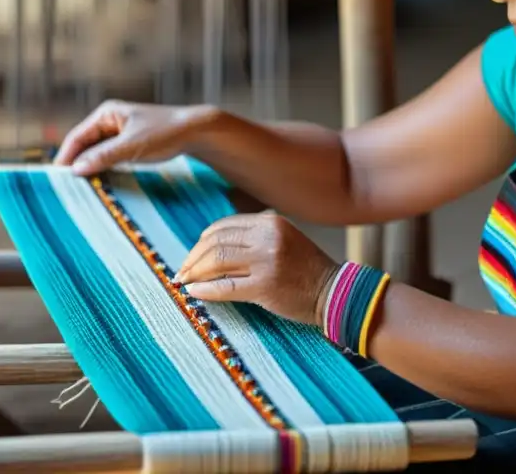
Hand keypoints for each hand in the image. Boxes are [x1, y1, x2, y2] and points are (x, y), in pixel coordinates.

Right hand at [53, 100, 218, 175]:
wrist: (197, 131)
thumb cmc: (165, 133)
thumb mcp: (131, 147)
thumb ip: (103, 157)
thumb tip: (76, 169)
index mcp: (107, 114)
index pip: (77, 137)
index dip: (66, 157)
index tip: (56, 178)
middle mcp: (111, 120)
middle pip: (85, 145)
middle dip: (77, 163)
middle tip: (67, 187)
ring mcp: (121, 131)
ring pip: (98, 152)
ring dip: (92, 167)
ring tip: (82, 187)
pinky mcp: (131, 142)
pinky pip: (111, 156)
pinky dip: (105, 167)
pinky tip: (102, 181)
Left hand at [172, 210, 339, 326]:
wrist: (333, 291)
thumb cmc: (306, 268)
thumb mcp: (282, 238)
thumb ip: (253, 236)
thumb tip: (209, 246)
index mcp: (270, 222)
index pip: (224, 227)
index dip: (202, 241)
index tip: (193, 255)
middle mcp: (267, 237)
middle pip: (215, 243)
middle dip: (193, 258)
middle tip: (182, 272)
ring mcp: (266, 262)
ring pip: (216, 262)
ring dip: (194, 273)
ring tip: (185, 282)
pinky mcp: (264, 287)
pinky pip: (224, 287)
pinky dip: (205, 290)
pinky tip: (194, 292)